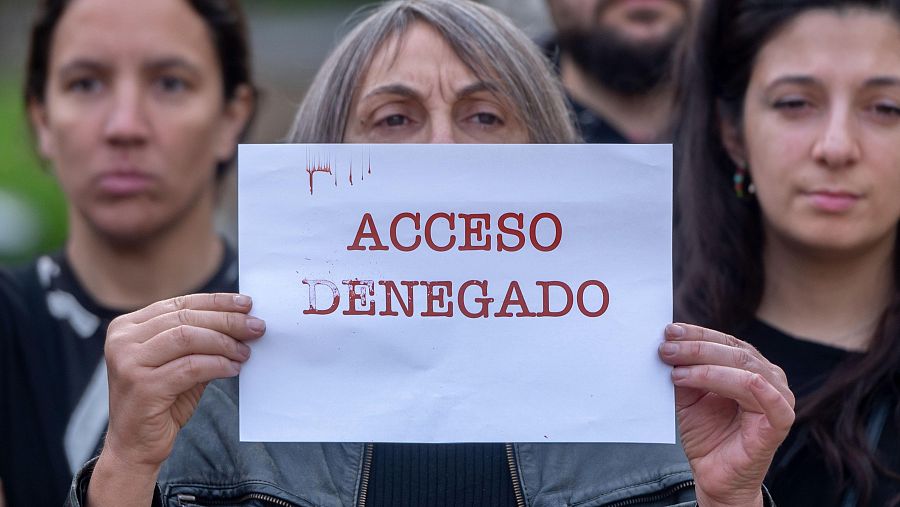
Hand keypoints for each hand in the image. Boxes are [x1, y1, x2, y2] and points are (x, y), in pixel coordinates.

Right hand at [87, 294, 263, 505]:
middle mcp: (122, 340)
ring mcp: (128, 362)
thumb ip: (200, 340)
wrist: (134, 446)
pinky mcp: (142, 386)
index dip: (217, 302)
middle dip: (227, 321)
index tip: (246, 304)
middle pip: (186, 318)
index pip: (180, 303)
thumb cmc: (161, 402)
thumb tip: (241, 321)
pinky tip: (233, 368)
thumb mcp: (179, 362)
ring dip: (224, 342)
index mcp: (127, 327)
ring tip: (246, 351)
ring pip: (188, 337)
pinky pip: (190, 366)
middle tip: (256, 327)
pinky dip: (217, 364)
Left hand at [658, 323, 793, 506]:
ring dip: (707, 367)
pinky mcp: (779, 423)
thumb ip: (684, 372)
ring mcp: (778, 399)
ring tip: (676, 372)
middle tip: (666, 349)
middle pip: (734, 353)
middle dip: (696, 348)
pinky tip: (718, 380)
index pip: (725, 342)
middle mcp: (769, 378)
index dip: (697, 334)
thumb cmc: (707, 434)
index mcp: (751, 367)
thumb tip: (668, 346)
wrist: (716, 476)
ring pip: (745, 371)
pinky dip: (743, 385)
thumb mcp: (689, 397)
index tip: (669, 331)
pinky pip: (769, 399)